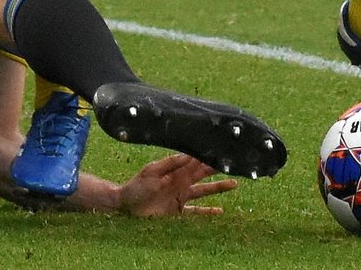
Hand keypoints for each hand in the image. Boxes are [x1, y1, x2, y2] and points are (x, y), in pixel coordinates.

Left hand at [116, 154, 237, 216]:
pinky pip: (196, 210)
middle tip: (234, 163)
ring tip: (234, 183)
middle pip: (203, 174)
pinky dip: (208, 211)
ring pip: (204, 191)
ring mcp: (181, 196)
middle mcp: (181, 182)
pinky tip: (220, 211)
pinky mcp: (178, 210)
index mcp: (175, 170)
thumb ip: (170, 164)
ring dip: (219, 187)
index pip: (195, 161)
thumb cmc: (137, 185)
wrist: (126, 203)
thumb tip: (189, 155)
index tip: (221, 150)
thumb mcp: (152, 171)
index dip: (207, 156)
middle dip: (217, 168)